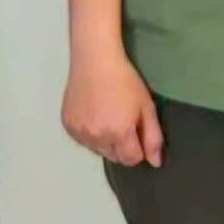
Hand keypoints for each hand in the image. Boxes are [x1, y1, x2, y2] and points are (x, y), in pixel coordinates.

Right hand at [62, 47, 163, 166]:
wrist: (95, 60)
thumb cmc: (125, 80)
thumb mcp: (146, 107)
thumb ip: (153, 138)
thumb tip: (155, 163)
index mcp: (119, 134)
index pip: (131, 160)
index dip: (138, 148)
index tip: (136, 131)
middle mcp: (97, 137)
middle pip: (114, 157)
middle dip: (121, 146)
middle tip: (122, 122)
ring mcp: (79, 132)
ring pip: (98, 150)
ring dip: (105, 142)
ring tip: (106, 117)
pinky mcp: (68, 125)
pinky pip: (83, 140)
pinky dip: (89, 134)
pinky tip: (93, 115)